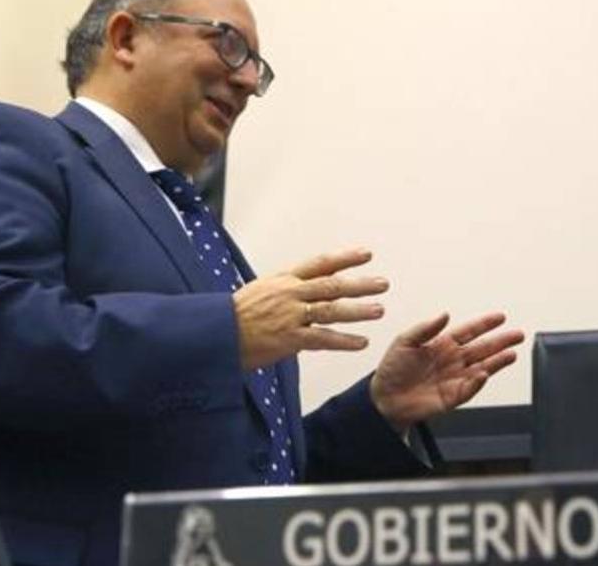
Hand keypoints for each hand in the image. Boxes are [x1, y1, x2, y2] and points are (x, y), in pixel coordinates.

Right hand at [233, 248, 388, 368]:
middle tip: (383, 283)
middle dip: (360, 284)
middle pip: (332, 285)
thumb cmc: (233, 316)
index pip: (320, 264)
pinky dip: (344, 341)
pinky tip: (361, 343)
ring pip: (331, 309)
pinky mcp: (288, 338)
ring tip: (379, 310)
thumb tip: (306, 288)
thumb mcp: (260, 291)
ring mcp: (290, 315)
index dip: (345, 258)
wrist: (214, 334)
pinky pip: (322, 338)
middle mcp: (290, 293)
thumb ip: (286, 290)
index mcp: (284, 279)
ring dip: (358, 310)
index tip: (366, 254)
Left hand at [370, 312, 524, 432]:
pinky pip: (468, 389)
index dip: (484, 324)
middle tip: (518, 335)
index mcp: (442, 344)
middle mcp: (453, 360)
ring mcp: (454, 378)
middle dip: (501, 341)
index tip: (500, 317)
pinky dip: (477, 383)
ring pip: (482, 368)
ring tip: (512, 353)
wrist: (383, 399)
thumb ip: (425, 328)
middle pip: (482, 348)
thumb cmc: (392, 370)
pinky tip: (484, 374)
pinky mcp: (452, 397)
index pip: (468, 331)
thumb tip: (444, 314)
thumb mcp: (404, 341)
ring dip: (497, 361)